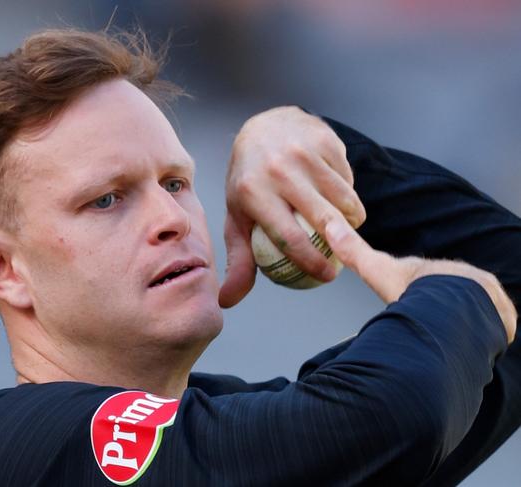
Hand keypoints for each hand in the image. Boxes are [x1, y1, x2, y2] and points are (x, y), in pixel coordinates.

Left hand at [219, 106, 365, 307]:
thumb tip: (228, 301)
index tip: (326, 276)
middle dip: (343, 246)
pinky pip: (349, 179)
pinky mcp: (325, 139)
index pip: (289, 238)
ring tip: (341, 226)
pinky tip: (337, 195)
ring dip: (351, 219)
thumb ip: (238, 260)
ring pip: (344, 200)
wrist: (263, 127)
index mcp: (252, 193)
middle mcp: (277, 170)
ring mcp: (302, 152)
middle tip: (346, 257)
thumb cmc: (249, 182)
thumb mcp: (238, 217)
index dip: (312, 263)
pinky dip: (349, 193)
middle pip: (324, 220)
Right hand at [325, 216, 516, 343]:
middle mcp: (468, 280)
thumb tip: (330, 227)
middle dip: (446, 309)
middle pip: (456, 297)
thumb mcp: (376, 269)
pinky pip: (497, 330)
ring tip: (449, 341)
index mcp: (440, 272)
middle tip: (431, 325)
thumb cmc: (413, 288)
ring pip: (477, 314)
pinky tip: (469, 347)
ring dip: (466, 326)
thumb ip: (353, 252)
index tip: (416, 305)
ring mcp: (489, 300)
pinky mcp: (503, 320)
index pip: (431, 281)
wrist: (450, 306)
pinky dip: (485, 337)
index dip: (423, 294)